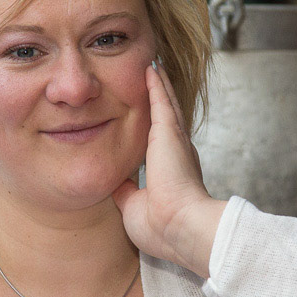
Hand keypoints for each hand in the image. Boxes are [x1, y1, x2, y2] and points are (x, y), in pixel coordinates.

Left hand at [111, 59, 227, 277]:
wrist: (180, 228)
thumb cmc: (161, 228)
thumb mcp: (135, 207)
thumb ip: (126, 191)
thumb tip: (116, 181)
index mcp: (170, 172)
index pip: (160, 146)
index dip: (156, 132)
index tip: (151, 121)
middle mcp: (176, 153)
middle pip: (167, 119)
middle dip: (162, 101)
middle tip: (157, 81)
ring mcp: (175, 141)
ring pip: (166, 104)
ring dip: (159, 86)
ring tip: (154, 67)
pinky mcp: (169, 133)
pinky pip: (160, 100)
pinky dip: (156, 83)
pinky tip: (151, 67)